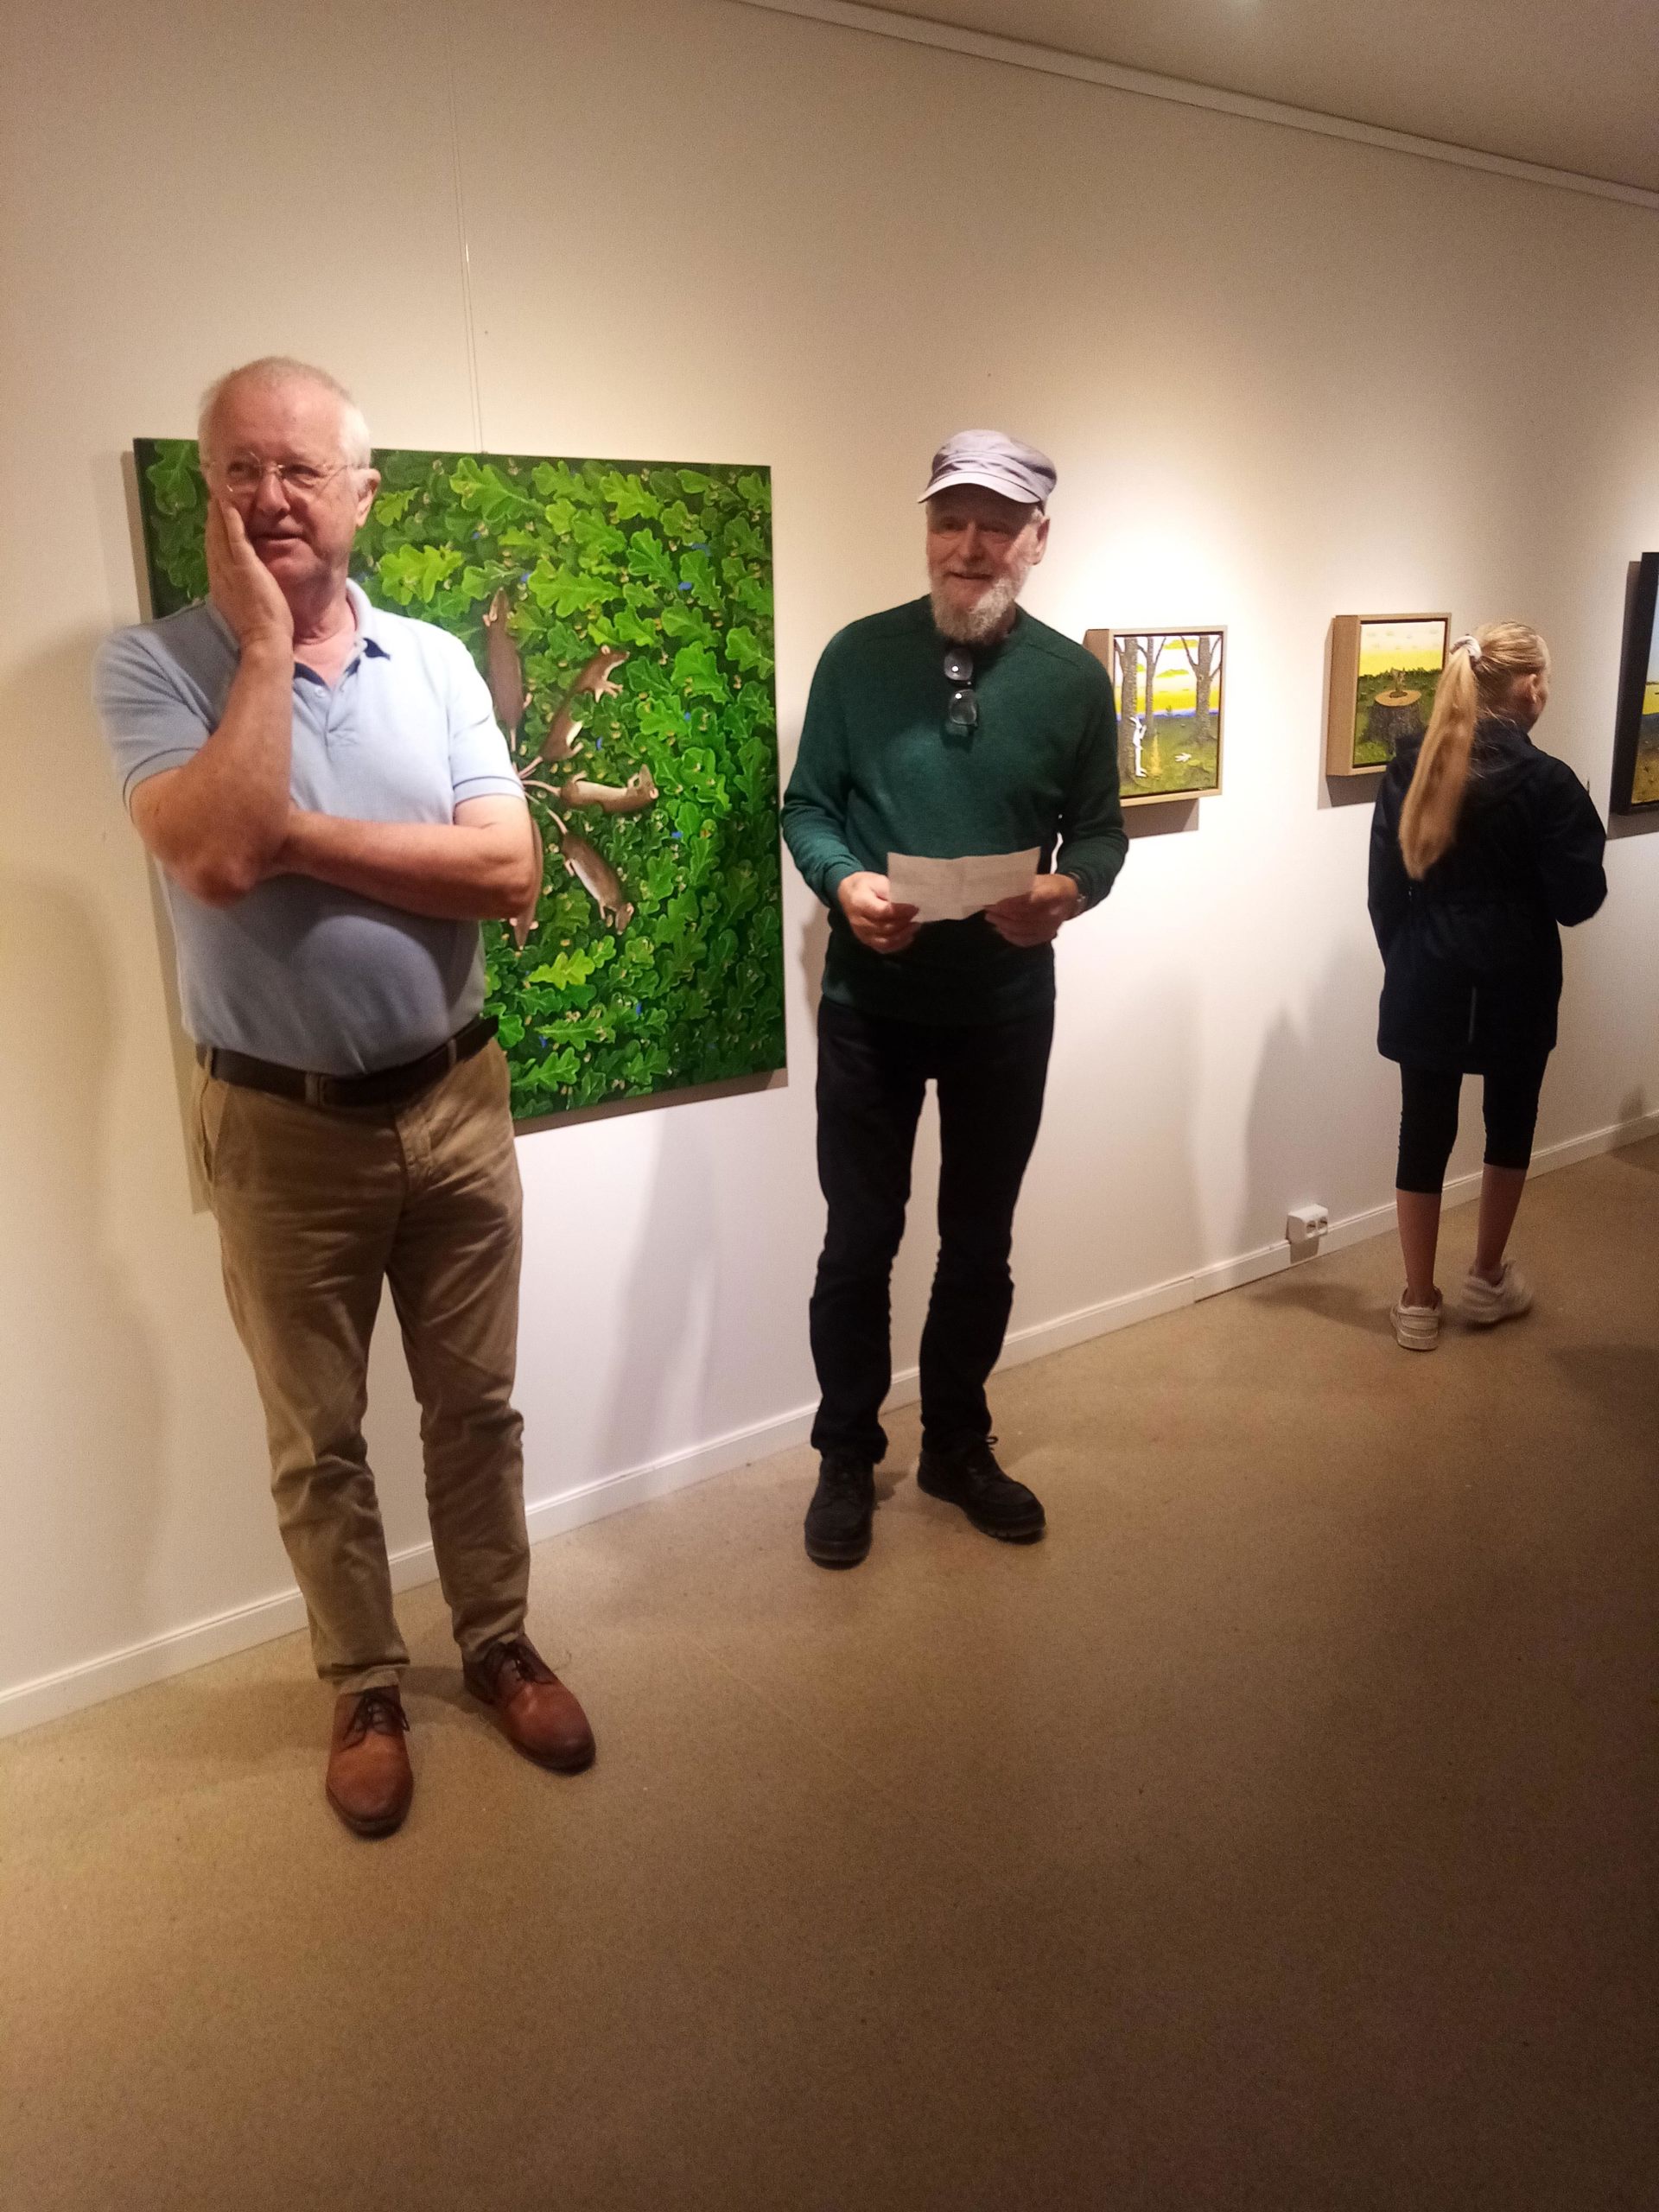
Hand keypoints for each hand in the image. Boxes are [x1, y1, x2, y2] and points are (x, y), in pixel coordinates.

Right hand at [206, 492, 293, 652]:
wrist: (263, 641)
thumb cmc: (259, 629)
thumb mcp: (243, 605)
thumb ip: (239, 590)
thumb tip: (240, 583)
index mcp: (219, 583)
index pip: (213, 551)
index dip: (212, 532)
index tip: (212, 515)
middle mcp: (220, 573)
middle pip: (212, 538)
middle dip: (211, 517)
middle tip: (212, 494)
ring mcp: (230, 570)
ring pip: (219, 534)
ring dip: (218, 512)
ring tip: (218, 491)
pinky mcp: (245, 568)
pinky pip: (236, 538)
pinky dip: (231, 520)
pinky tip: (229, 504)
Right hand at [837, 870, 919, 953]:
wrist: (848, 894)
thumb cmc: (865, 885)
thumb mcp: (877, 880)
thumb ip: (889, 891)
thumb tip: (904, 903)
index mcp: (859, 903)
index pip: (882, 912)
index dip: (900, 911)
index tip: (915, 907)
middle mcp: (859, 922)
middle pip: (885, 927)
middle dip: (904, 922)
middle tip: (917, 914)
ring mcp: (861, 933)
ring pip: (885, 941)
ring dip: (903, 935)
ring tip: (915, 925)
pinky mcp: (866, 940)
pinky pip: (883, 948)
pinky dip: (898, 944)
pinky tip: (908, 936)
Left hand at [984, 873, 1080, 946]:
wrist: (1070, 897)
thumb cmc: (1052, 884)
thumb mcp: (1040, 878)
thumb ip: (1022, 885)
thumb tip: (998, 889)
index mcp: (1053, 894)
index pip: (1029, 901)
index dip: (1011, 903)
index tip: (995, 903)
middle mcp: (1053, 913)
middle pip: (1023, 917)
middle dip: (1002, 914)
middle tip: (988, 909)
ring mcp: (1050, 927)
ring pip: (1022, 929)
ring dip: (1003, 925)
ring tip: (991, 918)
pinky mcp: (1046, 936)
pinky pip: (1025, 940)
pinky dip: (1011, 936)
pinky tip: (1002, 930)